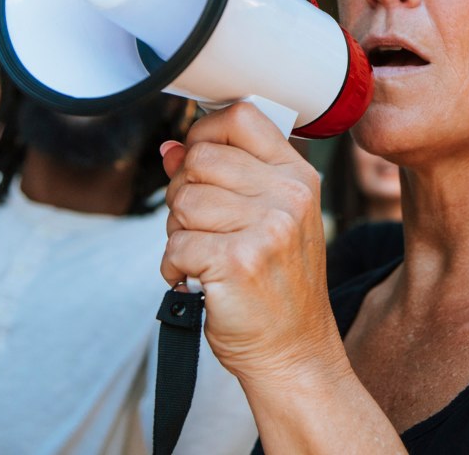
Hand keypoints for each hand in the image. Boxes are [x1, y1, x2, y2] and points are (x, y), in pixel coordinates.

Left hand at [159, 103, 343, 387]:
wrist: (294, 351)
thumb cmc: (276, 285)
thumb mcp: (265, 218)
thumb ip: (222, 176)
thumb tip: (171, 148)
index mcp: (297, 176)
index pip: (241, 117)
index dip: (204, 132)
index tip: (198, 161)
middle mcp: (288, 196)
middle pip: (201, 158)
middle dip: (184, 192)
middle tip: (201, 227)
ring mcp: (267, 227)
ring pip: (182, 201)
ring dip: (177, 232)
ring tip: (204, 255)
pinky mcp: (238, 261)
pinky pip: (174, 245)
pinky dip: (173, 267)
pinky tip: (197, 279)